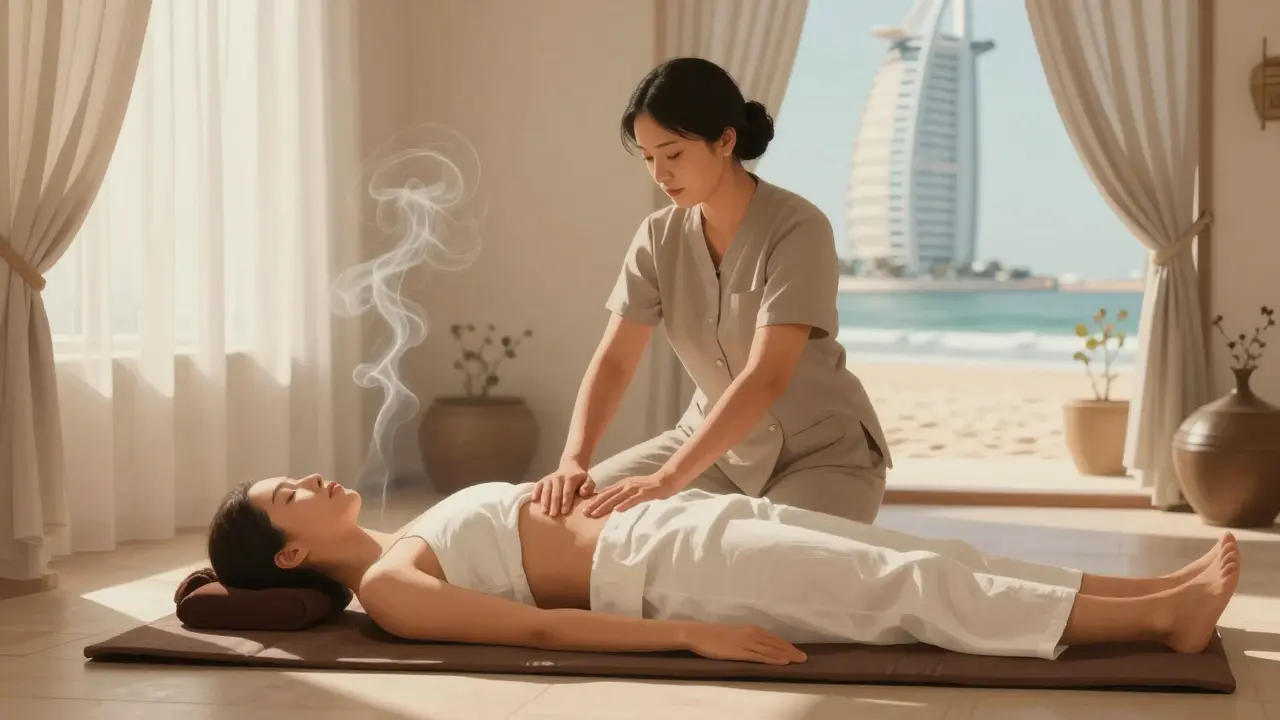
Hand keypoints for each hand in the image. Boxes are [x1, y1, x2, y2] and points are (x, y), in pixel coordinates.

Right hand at [531, 460, 594, 516]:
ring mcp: (550, 478)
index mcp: (570, 478)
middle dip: (554, 504)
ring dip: (544, 501)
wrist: (570, 466)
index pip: (567, 491)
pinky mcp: (543, 480)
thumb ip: (588, 487)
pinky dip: (535, 492)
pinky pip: (538, 486)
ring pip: (546, 490)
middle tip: (553, 515)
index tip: (564, 512)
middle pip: (556, 492)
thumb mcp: (588, 480)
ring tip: (543, 512)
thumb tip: (583, 493)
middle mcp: (559, 477)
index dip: (566, 501)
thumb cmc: (580, 478)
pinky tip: (533, 500)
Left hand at [581, 472, 679, 516]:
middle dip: (595, 504)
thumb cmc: (650, 487)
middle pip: (607, 495)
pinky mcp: (644, 493)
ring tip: (595, 513)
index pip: (605, 493)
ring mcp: (635, 489)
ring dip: (605, 506)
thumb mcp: (633, 489)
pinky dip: (624, 504)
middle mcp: (626, 485)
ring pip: (616, 498)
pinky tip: (617, 510)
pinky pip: (633, 499)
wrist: (666, 480)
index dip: (594, 501)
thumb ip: (623, 494)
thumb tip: (612, 504)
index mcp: (623, 484)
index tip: (584, 509)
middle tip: (584, 513)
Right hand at [681, 623, 807, 664]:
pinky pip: (760, 656)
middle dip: (792, 651)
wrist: (700, 634)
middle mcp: (753, 634)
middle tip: (805, 658)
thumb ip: (749, 638)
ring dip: (787, 656)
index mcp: (753, 629)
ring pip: (772, 650)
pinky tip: (782, 663)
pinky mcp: (741, 652)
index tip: (799, 653)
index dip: (788, 646)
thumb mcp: (736, 633)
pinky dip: (773, 659)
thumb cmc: (716, 635)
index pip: (775, 639)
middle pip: (776, 644)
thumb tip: (761, 645)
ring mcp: (747, 643)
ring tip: (799, 661)